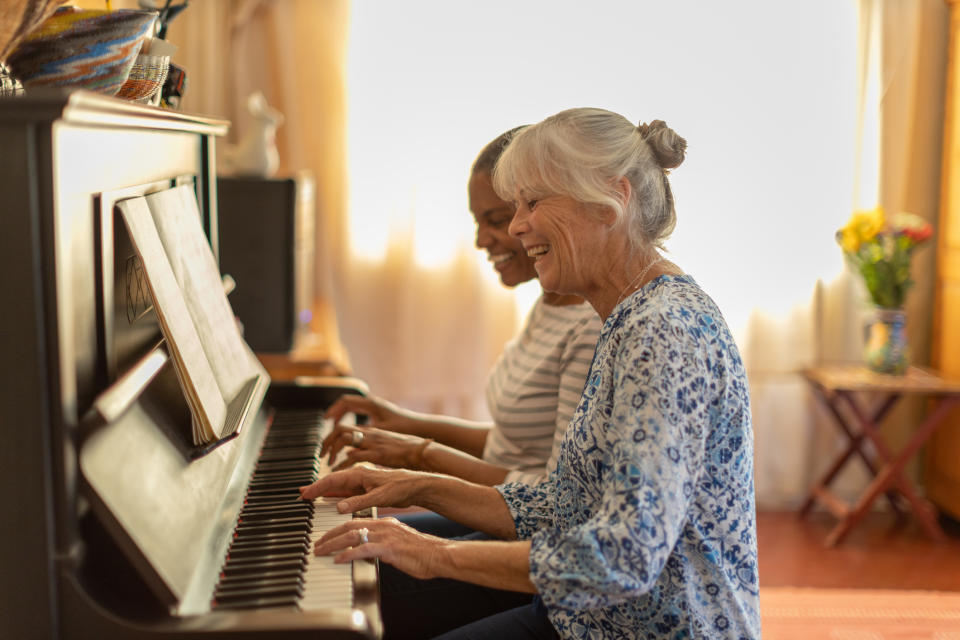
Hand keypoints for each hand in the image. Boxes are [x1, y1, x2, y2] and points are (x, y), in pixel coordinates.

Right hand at [299, 465, 429, 513]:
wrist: (417, 486)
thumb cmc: (401, 487)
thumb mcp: (380, 496)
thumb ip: (359, 502)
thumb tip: (339, 508)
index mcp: (360, 473)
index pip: (333, 480)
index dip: (317, 487)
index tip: (304, 494)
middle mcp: (359, 476)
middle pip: (332, 482)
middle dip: (316, 488)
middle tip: (301, 495)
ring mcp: (362, 483)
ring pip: (338, 487)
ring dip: (324, 492)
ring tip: (309, 496)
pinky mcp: (366, 489)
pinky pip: (346, 493)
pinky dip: (335, 496)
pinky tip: (328, 501)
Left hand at [314, 517, 449, 579]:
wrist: (439, 555)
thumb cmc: (422, 553)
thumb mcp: (398, 545)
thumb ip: (383, 544)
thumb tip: (370, 551)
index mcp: (385, 523)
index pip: (355, 521)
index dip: (337, 529)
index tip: (325, 537)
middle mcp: (384, 526)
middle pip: (349, 526)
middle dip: (329, 535)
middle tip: (317, 544)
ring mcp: (386, 536)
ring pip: (352, 535)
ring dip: (333, 544)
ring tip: (321, 551)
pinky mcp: (389, 548)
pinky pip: (363, 549)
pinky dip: (348, 554)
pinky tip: (338, 560)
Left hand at [322, 425, 429, 469]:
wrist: (420, 451)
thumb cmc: (403, 450)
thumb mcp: (381, 445)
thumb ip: (364, 448)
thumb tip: (349, 454)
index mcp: (369, 430)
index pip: (343, 427)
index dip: (330, 436)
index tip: (324, 448)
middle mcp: (368, 433)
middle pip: (339, 429)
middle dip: (326, 442)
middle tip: (320, 455)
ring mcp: (372, 442)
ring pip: (344, 439)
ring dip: (332, 450)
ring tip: (327, 463)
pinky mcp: (377, 453)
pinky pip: (354, 456)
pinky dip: (343, 463)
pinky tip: (338, 470)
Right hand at [323, 394, 410, 430]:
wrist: (418, 427)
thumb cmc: (403, 428)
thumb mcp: (382, 431)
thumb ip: (364, 433)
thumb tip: (346, 437)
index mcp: (371, 404)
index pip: (346, 402)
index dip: (333, 410)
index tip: (325, 420)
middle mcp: (371, 402)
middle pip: (346, 403)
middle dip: (335, 413)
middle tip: (326, 424)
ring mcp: (374, 406)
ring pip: (352, 407)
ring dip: (341, 415)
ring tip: (333, 427)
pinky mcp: (377, 411)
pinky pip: (358, 411)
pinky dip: (349, 417)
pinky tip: (348, 428)